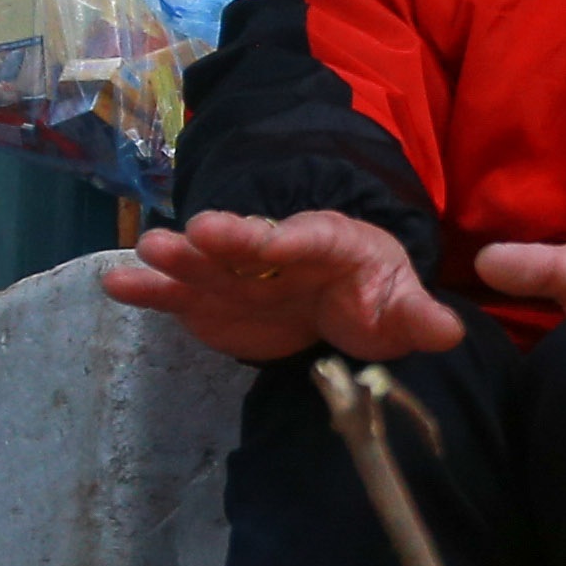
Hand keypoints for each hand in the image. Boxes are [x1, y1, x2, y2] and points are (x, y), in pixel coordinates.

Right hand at [106, 206, 468, 362]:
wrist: (341, 297)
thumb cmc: (374, 292)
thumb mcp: (402, 304)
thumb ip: (418, 316)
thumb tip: (450, 330)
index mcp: (325, 242)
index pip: (298, 238)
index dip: (273, 239)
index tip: (248, 239)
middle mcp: (273, 251)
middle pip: (244, 243)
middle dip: (220, 241)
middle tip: (190, 235)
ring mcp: (237, 275)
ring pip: (205, 264)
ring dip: (177, 260)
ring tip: (143, 255)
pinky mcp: (211, 302)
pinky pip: (179, 295)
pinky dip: (149, 291)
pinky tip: (115, 284)